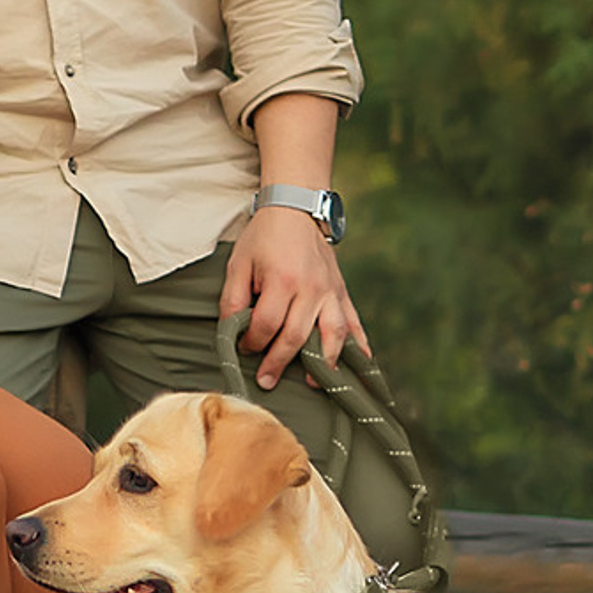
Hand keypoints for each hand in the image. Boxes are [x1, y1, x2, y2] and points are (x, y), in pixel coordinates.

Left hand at [222, 205, 369, 389]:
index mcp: (282, 280)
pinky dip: (359, 346)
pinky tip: (361, 367)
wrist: (295, 208)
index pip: (267, 324)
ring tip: (316, 384)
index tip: (245, 348)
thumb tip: (231, 331)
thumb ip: (233, 299)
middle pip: (297, 336)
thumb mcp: (239, 263)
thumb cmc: (263, 238)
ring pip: (333, 335)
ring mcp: (331, 291)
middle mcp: (311, 288)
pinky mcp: (342, 292)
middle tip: (266, 381)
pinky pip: (354, 323)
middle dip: (279, 362)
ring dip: (325, 363)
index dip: (253, 342)